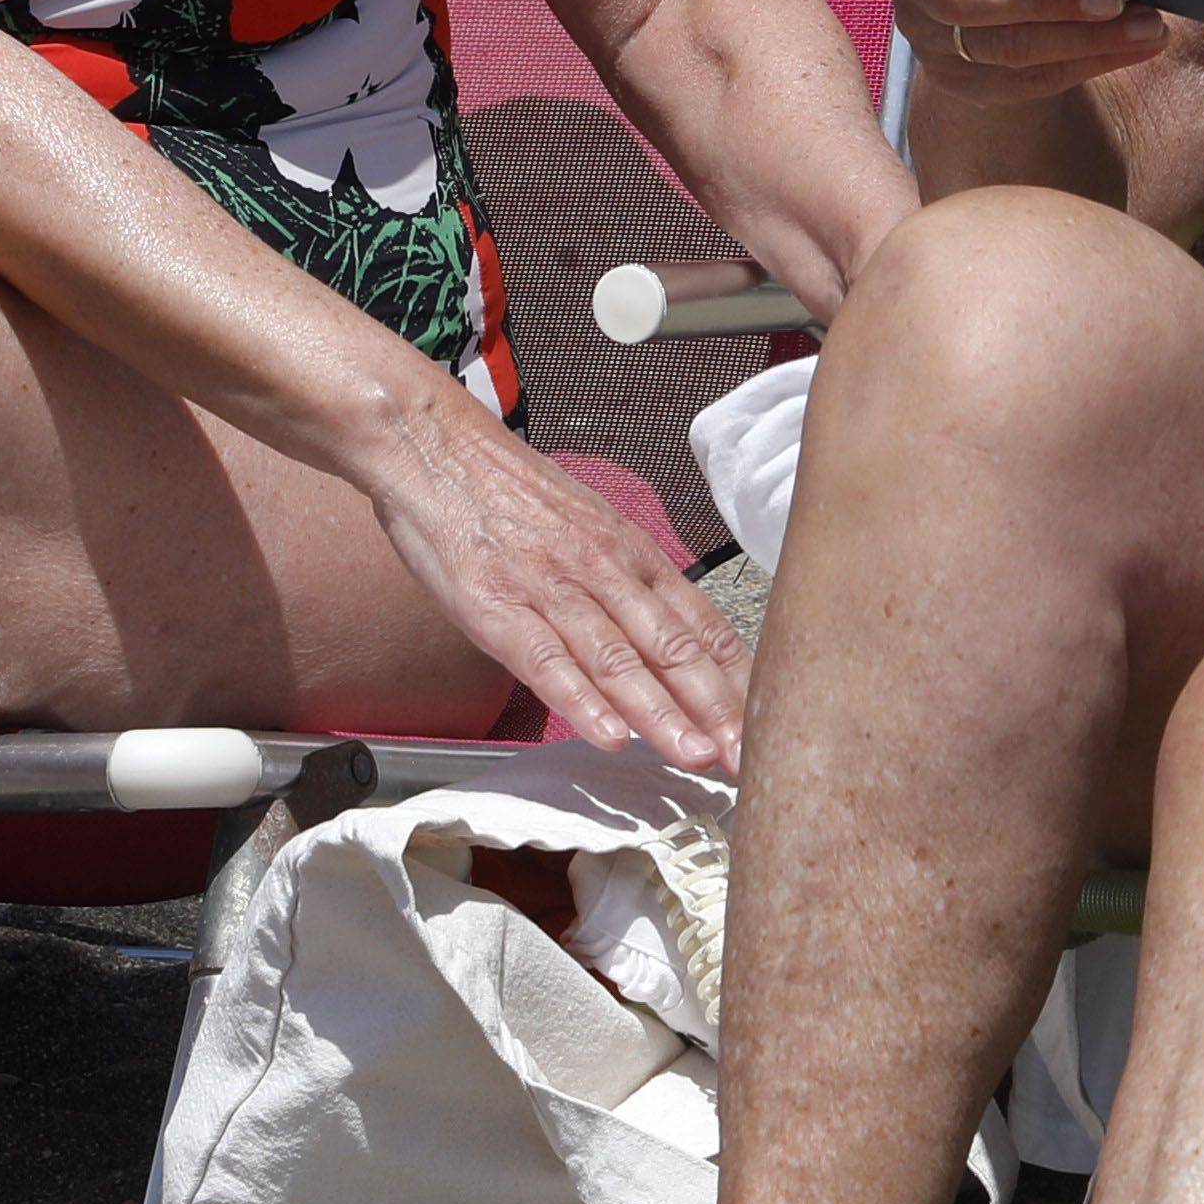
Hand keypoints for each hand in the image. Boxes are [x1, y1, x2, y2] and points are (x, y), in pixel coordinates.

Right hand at [366, 405, 745, 773]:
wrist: (434, 447)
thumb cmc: (507, 491)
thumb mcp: (587, 525)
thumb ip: (625, 582)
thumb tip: (666, 636)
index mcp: (629, 554)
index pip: (700, 624)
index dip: (736, 680)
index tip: (769, 723)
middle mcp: (602, 570)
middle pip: (671, 647)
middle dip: (714, 708)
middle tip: (747, 757)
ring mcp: (549, 588)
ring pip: (617, 657)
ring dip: (659, 713)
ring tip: (694, 755)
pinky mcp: (495, 606)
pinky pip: (545, 659)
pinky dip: (579, 699)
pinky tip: (607, 734)